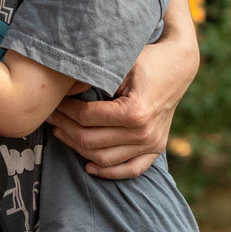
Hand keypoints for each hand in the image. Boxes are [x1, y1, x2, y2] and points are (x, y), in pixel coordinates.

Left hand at [48, 33, 197, 178]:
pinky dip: (109, 172)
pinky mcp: (156, 149)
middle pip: (91, 141)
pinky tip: (89, 167)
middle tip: (51, 117)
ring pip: (104, 159)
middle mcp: (144, 133)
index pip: (87, 118)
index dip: (65, 110)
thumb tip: (63, 88)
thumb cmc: (147, 59)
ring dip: (78, 149)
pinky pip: (130, 170)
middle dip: (65, 128)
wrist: (179, 65)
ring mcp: (152, 144)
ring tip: (62, 133)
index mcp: (135, 112)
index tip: (54, 102)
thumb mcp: (121, 62)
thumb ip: (94, 77)